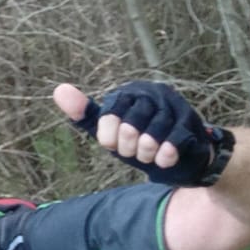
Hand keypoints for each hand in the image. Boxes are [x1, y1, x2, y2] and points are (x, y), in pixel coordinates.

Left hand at [54, 81, 232, 187]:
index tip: (114, 144)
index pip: (108, 115)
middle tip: (134, 151)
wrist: (182, 155)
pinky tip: (165, 159)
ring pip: (150, 137)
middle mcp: (152, 93)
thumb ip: (86, 114)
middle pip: (129, 127)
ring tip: (149, 155)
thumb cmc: (141, 141)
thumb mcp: (111, 131)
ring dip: (147, 154)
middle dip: (129, 148)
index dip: (109, 137)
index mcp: (130, 92)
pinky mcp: (191, 123)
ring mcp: (174, 106)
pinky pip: (172, 143)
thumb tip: (59, 90)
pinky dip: (164, 157)